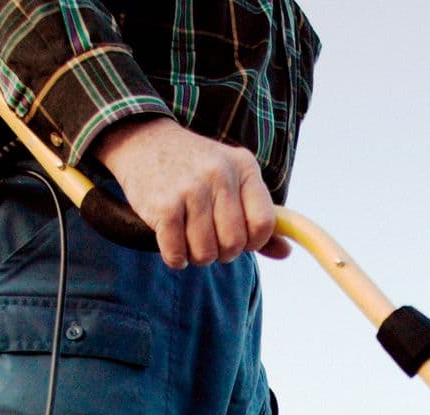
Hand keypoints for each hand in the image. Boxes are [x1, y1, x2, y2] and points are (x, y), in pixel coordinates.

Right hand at [90, 117, 291, 267]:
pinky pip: (177, 253)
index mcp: (244, 167)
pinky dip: (175, 257)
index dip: (252, 242)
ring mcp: (191, 188)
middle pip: (234, 243)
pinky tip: (171, 242)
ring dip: (196, 256)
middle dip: (222, 252)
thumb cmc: (194, 169)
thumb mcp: (231, 180)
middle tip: (208, 239)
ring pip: (206, 253)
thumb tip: (285, 253)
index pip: (264, 224)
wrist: (144, 141)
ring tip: (188, 237)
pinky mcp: (163, 205)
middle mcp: (220, 174)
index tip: (237, 238)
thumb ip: (258, 216)